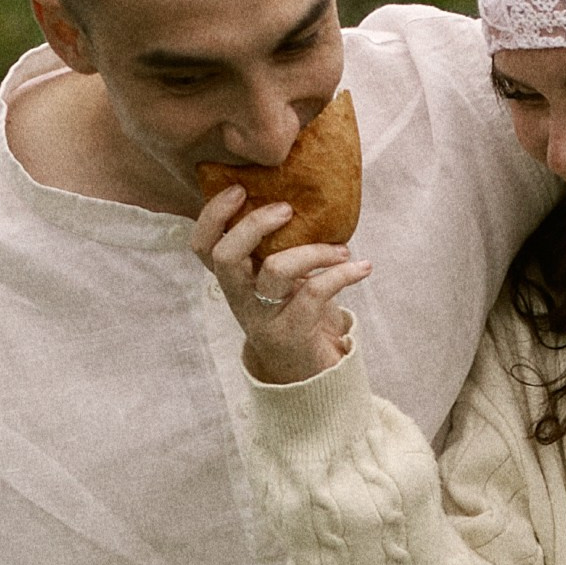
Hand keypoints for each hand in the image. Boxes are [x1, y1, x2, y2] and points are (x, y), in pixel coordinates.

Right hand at [193, 190, 370, 387]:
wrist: (305, 374)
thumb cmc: (293, 312)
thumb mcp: (277, 279)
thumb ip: (274, 246)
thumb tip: (297, 191)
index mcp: (233, 280)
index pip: (202, 247)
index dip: (213, 216)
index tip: (240, 189)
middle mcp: (240, 298)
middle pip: (226, 256)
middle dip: (255, 225)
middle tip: (287, 209)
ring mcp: (263, 317)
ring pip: (275, 270)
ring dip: (313, 251)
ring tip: (342, 248)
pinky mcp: (292, 332)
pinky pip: (315, 293)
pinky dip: (343, 274)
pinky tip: (363, 267)